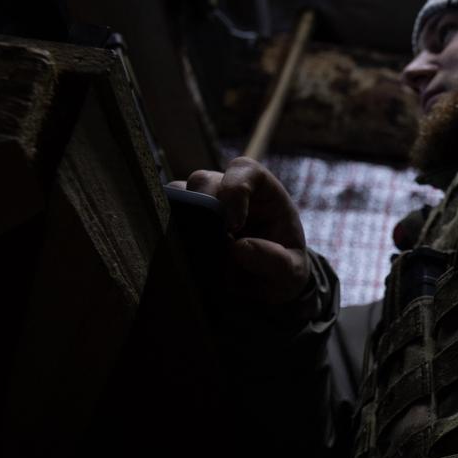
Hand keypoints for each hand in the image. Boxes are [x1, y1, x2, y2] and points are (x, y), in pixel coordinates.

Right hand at [172, 157, 309, 304]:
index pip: (246, 170)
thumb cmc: (283, 270)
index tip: (234, 224)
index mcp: (264, 193)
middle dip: (203, 206)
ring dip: (182, 219)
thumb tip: (239, 248)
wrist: (266, 287)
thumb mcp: (292, 271)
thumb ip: (276, 261)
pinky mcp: (184, 221)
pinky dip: (168, 231)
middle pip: (204, 180)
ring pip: (178, 195)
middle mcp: (230, 191)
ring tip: (193, 249)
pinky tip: (179, 252)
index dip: (235, 188)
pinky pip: (165, 216)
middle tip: (208, 238)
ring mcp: (204, 205)